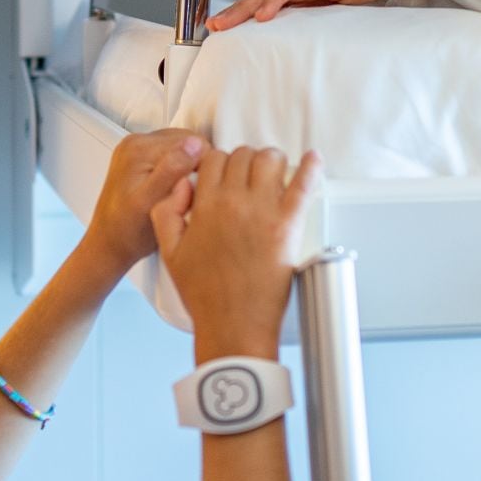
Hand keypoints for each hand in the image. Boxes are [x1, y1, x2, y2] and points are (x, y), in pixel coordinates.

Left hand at [82, 129, 204, 269]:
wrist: (109, 245)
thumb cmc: (127, 232)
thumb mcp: (153, 203)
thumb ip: (172, 170)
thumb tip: (194, 145)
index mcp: (139, 149)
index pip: (192, 141)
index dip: (205, 165)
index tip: (198, 188)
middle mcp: (135, 143)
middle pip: (188, 141)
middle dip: (197, 165)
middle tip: (191, 194)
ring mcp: (136, 150)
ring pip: (182, 149)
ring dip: (189, 169)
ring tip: (182, 194)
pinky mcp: (140, 160)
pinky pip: (172, 157)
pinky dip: (179, 171)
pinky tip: (174, 191)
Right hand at [150, 146, 321, 354]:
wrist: (233, 325)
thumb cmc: (205, 294)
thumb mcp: (169, 252)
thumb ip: (166, 212)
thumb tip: (183, 184)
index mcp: (205, 206)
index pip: (214, 158)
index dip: (220, 163)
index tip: (227, 174)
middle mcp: (234, 202)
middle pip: (244, 155)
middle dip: (246, 161)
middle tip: (250, 177)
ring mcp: (263, 212)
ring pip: (271, 160)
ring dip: (272, 162)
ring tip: (274, 175)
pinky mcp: (288, 226)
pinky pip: (304, 185)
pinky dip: (312, 168)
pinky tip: (314, 160)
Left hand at [211, 0, 395, 30]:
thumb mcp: (347, 9)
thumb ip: (330, 22)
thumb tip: (321, 48)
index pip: (271, 4)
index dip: (248, 16)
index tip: (228, 32)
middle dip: (235, 12)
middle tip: (212, 27)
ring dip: (244, 8)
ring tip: (223, 23)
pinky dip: (274, 1)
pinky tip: (261, 16)